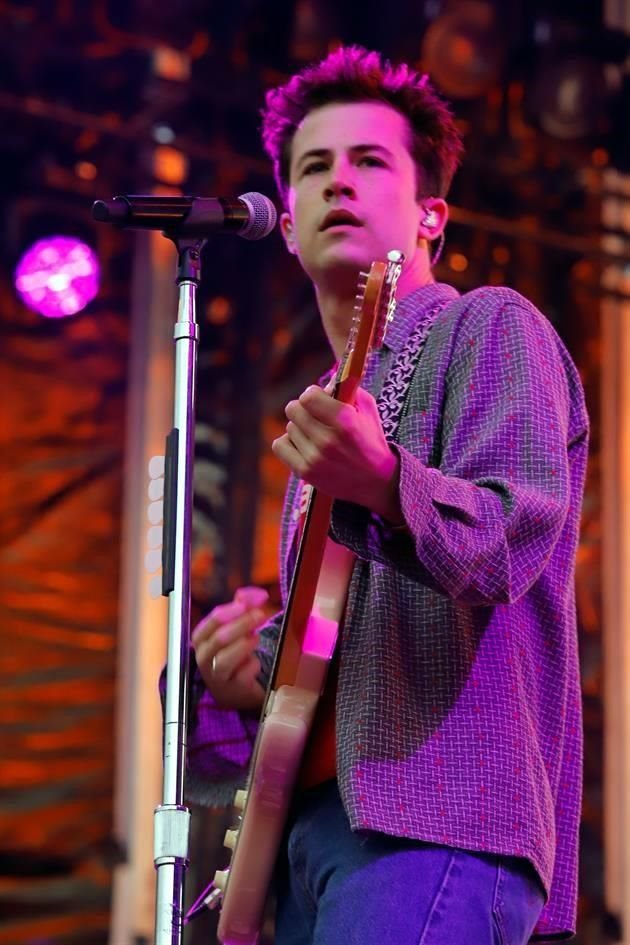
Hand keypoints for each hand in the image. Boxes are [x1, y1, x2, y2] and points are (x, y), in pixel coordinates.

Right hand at [191, 586, 267, 710]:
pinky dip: (252, 665)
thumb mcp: (234, 630)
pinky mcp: (232, 690)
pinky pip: (242, 675)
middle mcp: (204, 659)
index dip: (230, 611)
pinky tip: (255, 662)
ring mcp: (217, 676)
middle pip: (220, 638)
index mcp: (201, 640)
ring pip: (226, 658)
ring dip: (245, 644)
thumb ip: (241, 610)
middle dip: (242, 623)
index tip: (246, 604)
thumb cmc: (235, 656)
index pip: (211, 622)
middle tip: (260, 614)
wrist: (239, 691)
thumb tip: (254, 595)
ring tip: (256, 638)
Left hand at [272, 385, 402, 521]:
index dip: (313, 395)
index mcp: (345, 422)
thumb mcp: (367, 409)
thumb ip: (346, 389)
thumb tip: (323, 380)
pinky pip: (279, 445)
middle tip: (315, 416)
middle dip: (303, 409)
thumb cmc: (370, 439)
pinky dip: (289, 443)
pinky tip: (305, 446)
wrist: (376, 482)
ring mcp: (315, 458)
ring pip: (289, 427)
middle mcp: (328, 440)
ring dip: (300, 428)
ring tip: (317, 436)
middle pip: (293, 409)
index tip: (319, 399)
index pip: (308, 396)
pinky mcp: (304, 472)